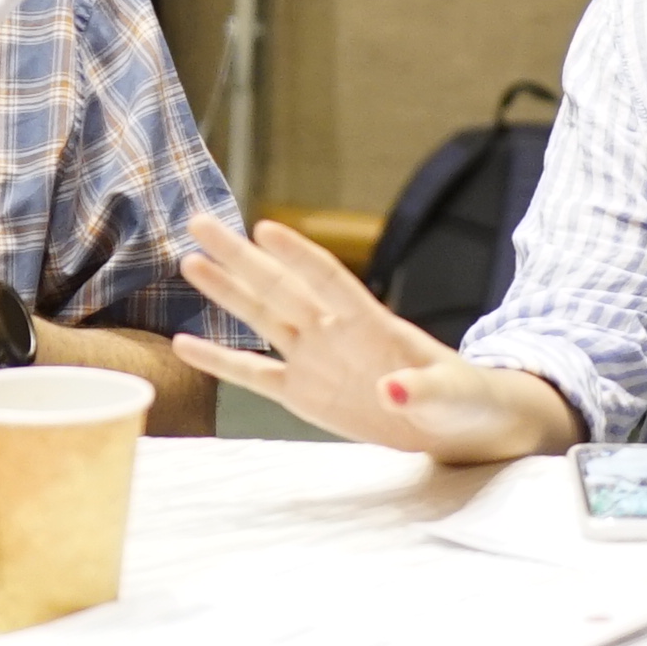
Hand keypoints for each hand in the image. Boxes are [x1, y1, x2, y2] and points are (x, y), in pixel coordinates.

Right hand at [172, 215, 560, 460]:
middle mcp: (336, 332)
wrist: (456, 424)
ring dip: (227, 291)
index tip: (264, 228)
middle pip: (281, 287)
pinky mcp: (303, 393)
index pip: (329, 280)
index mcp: (374, 323)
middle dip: (240, 257)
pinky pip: (254, 374)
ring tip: (189, 259)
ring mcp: (316, 359)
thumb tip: (392, 391)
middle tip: (200, 221)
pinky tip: (184, 343)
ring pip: (262, 318)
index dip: (298, 255)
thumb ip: (423, 390)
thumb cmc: (462, 397)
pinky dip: (220, 360)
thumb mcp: (452, 395)